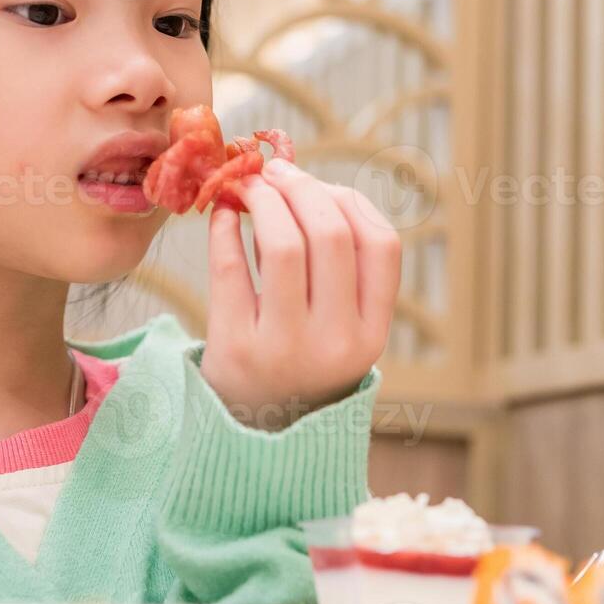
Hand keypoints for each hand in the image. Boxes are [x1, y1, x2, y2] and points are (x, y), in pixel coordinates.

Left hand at [200, 157, 401, 429]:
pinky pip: (228, 268)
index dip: (348, 201)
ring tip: (247, 186)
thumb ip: (337, 265)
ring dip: (263, 199)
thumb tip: (301, 179)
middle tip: (275, 172)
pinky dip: (223, 228)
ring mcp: (286, 348)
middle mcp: (336, 343)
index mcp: (371, 334)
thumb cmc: (297, 359)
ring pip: (284, 245)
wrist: (249, 430)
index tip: (316, 185)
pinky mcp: (234, 348)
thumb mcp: (338, 327)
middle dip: (301, 188)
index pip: (381, 245)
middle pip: (330, 234)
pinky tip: (222, 214)